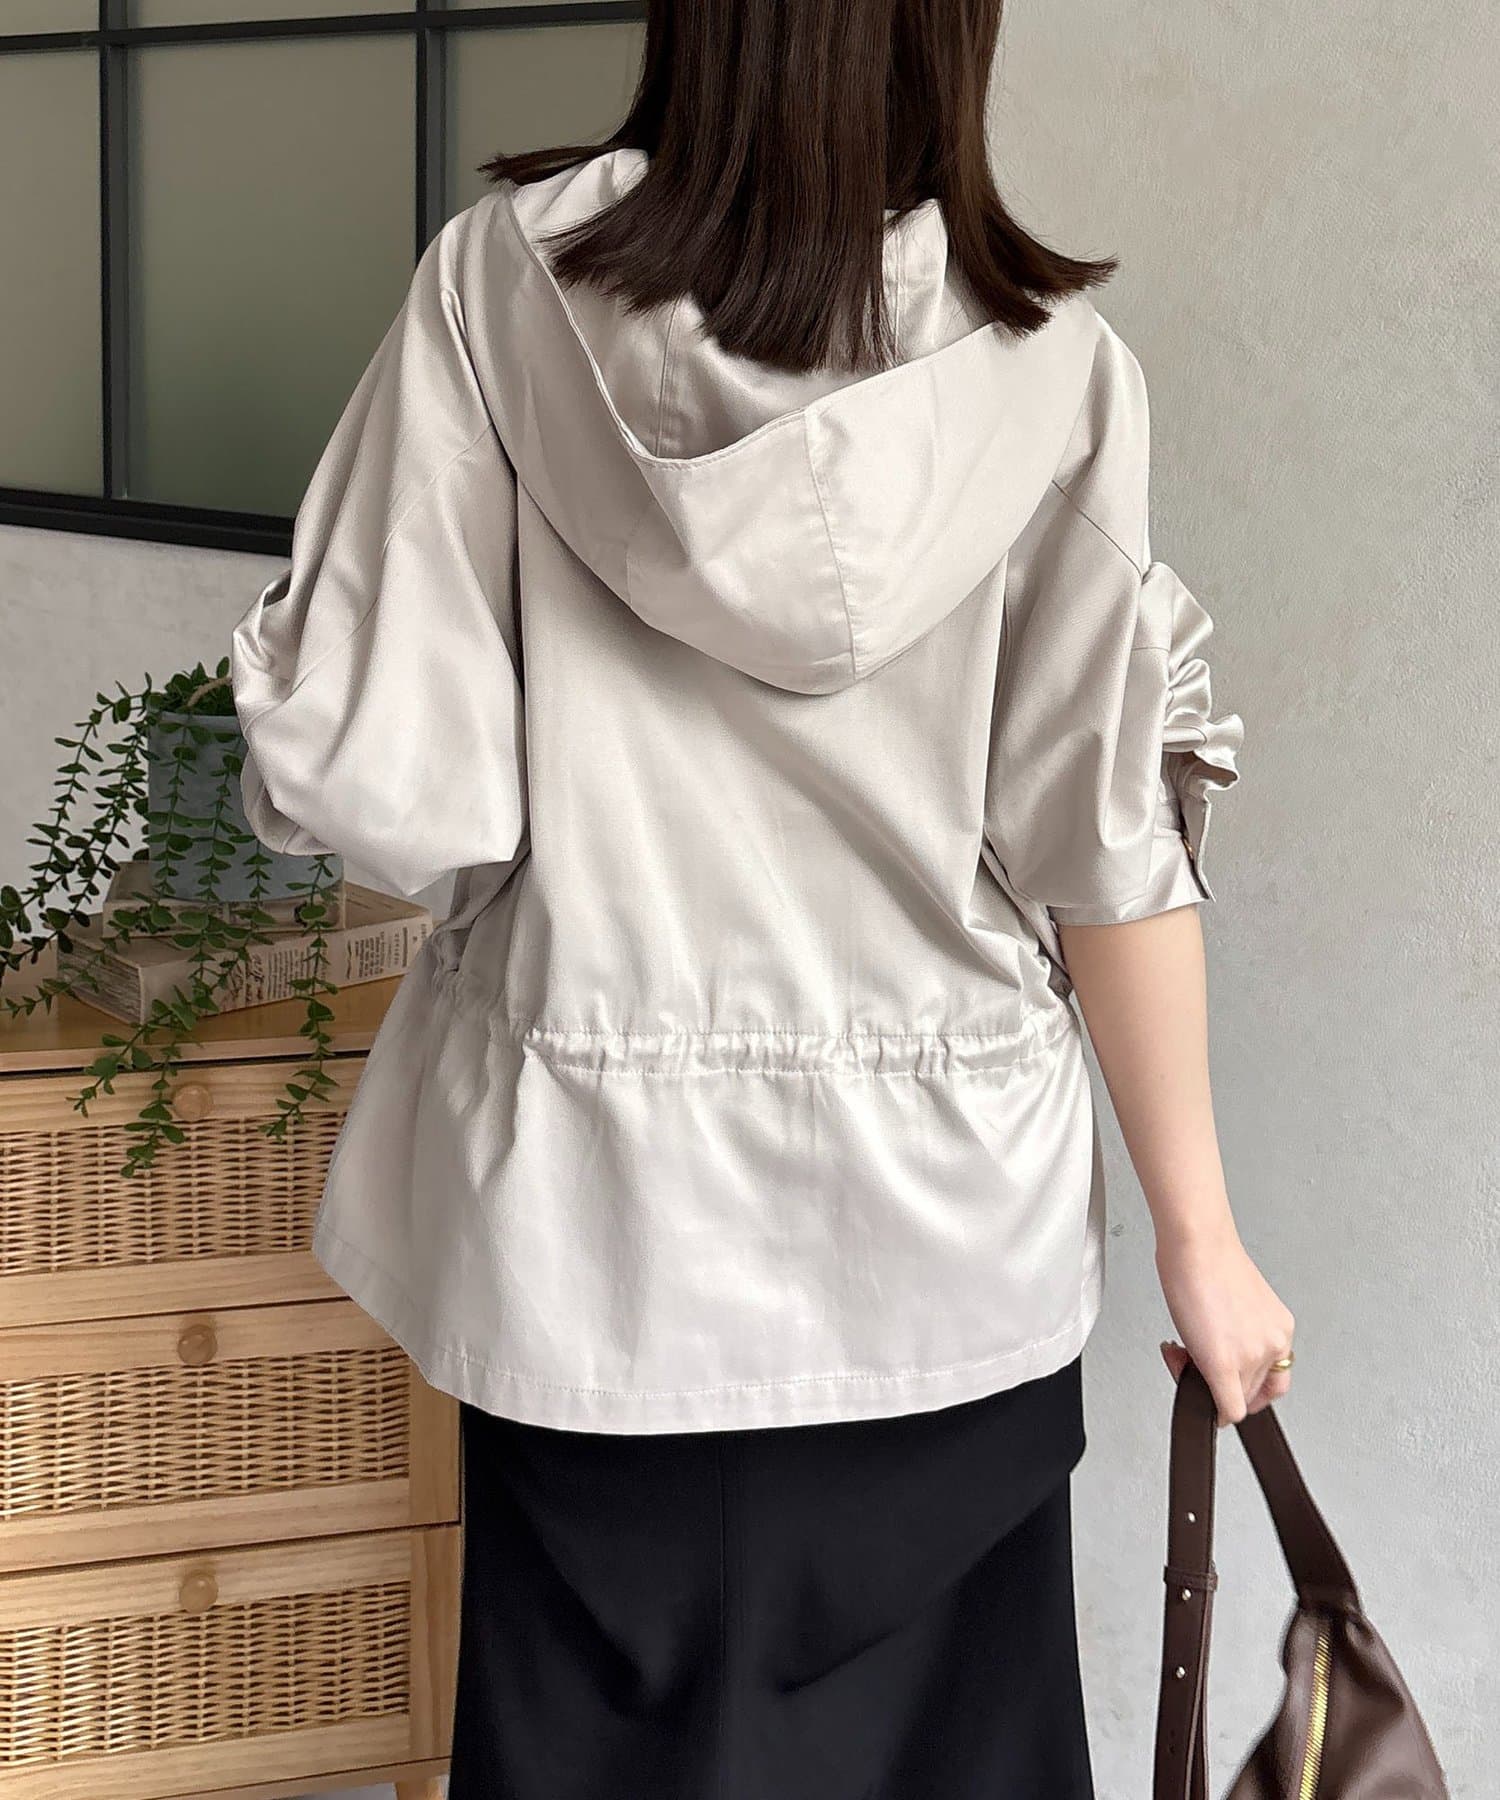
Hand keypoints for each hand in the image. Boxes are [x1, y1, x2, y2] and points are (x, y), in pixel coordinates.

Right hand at [1154, 1221, 1295, 1424]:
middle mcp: (1273, 1344)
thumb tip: (1218, 1348)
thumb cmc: (1208, 1257)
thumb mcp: (1238, 1301)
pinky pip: (1228, 1409)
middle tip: (1193, 1359)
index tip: (1224, 1373)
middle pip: (1253, 1391)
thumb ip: (1238, 1332)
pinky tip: (1186, 1377)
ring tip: (1183, 1354)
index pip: (1272, 1377)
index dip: (1244, 1380)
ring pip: (1235, 1399)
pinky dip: (1210, 1409)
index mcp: (1280, 1328)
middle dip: (1220, 1382)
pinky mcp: (1225, 1365)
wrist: (1197, 1242)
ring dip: (1206, 1386)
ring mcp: (1252, 1356)